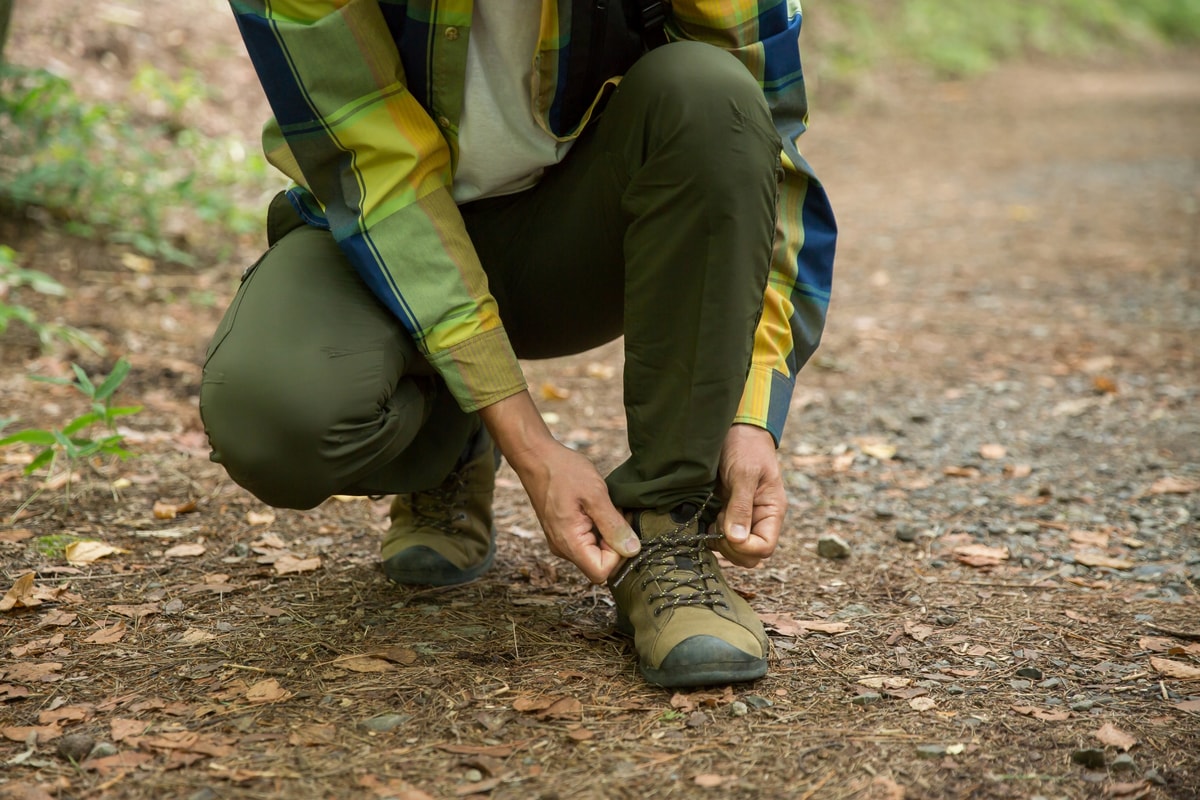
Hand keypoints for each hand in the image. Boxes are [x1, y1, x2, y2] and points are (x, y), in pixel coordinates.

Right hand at [480, 392, 638, 582]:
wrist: (536, 457)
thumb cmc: (563, 471)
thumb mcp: (595, 495)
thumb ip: (613, 525)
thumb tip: (632, 550)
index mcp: (569, 543)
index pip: (601, 572)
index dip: (618, 554)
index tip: (619, 527)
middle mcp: (562, 548)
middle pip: (598, 564)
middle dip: (614, 542)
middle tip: (616, 513)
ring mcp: (561, 541)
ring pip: (594, 552)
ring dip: (606, 533)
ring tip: (605, 507)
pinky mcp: (562, 532)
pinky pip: (586, 541)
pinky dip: (597, 527)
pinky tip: (596, 507)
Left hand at [714, 424, 785, 567]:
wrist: (736, 429)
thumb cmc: (745, 446)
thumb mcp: (744, 473)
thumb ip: (740, 506)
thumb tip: (737, 539)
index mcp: (771, 511)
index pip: (764, 549)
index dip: (744, 547)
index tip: (726, 528)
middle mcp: (759, 520)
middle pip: (750, 556)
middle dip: (730, 546)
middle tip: (718, 521)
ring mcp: (744, 519)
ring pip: (735, 551)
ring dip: (720, 541)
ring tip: (713, 516)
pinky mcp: (728, 515)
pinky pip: (721, 538)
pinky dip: (711, 534)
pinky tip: (705, 518)